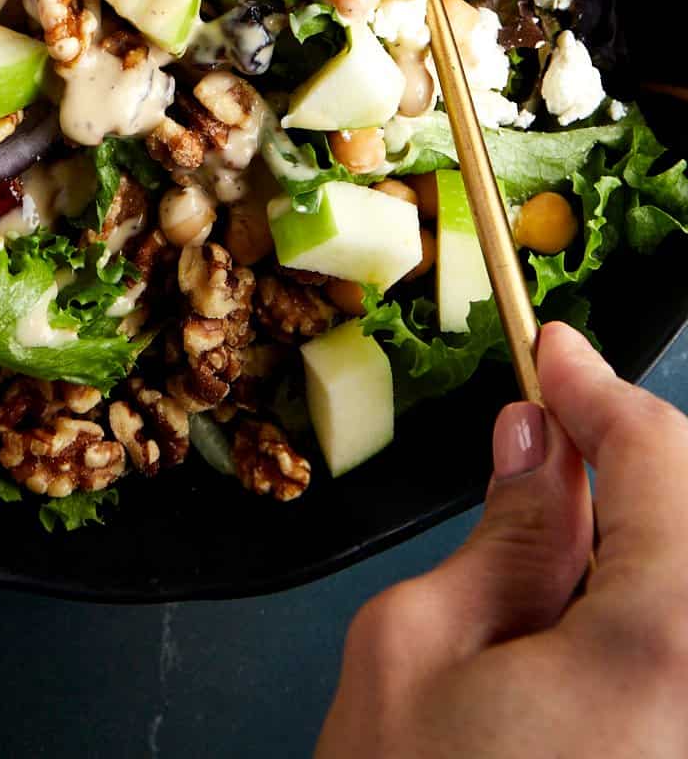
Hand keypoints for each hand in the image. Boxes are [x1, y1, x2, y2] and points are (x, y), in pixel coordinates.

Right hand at [316, 322, 687, 758]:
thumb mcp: (411, 647)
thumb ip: (499, 536)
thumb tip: (537, 447)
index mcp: (659, 649)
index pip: (660, 459)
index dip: (599, 389)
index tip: (555, 353)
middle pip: (687, 516)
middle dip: (616, 464)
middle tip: (542, 440)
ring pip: (682, 581)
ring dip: (628, 545)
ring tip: (538, 563)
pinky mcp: (675, 757)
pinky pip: (676, 655)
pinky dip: (638, 610)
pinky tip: (572, 630)